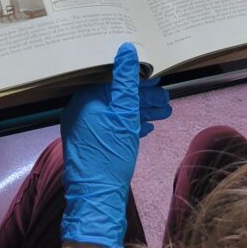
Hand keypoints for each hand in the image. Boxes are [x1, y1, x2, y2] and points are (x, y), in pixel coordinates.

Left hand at [60, 43, 171, 247]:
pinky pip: (110, 127)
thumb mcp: (125, 115)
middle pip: (116, 96)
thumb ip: (126, 82)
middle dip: (143, 97)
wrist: (96, 198)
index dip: (137, 79)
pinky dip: (128, 125)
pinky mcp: (88, 143)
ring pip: (115, 112)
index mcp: (85, 99)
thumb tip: (126, 48)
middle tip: (166, 100)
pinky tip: (146, 128)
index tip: (158, 80)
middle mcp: (80, 110)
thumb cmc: (111, 154)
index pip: (113, 79)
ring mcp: (83, 128)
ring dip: (139, 112)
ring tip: (163, 113)